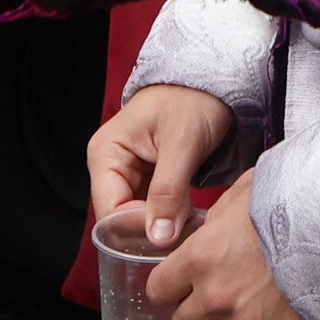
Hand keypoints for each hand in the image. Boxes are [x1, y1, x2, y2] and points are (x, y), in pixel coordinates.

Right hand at [90, 82, 236, 249]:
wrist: (213, 81)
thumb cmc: (193, 99)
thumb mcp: (183, 142)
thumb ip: (168, 192)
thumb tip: (158, 238)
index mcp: (105, 154)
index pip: (109, 211)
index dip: (136, 229)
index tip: (171, 238)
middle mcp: (110, 167)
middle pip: (120, 219)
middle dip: (151, 232)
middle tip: (185, 238)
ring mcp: (129, 174)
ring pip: (138, 217)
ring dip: (162, 228)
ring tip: (190, 230)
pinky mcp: (148, 179)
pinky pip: (153, 209)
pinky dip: (170, 218)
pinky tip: (188, 222)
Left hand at [146, 167, 318, 319]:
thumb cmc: (294, 197)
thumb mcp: (247, 189)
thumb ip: (218, 215)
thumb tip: (210, 228)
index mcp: (200, 257)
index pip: (158, 290)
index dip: (172, 286)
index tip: (185, 283)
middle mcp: (216, 296)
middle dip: (200, 313)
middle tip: (223, 296)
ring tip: (256, 310)